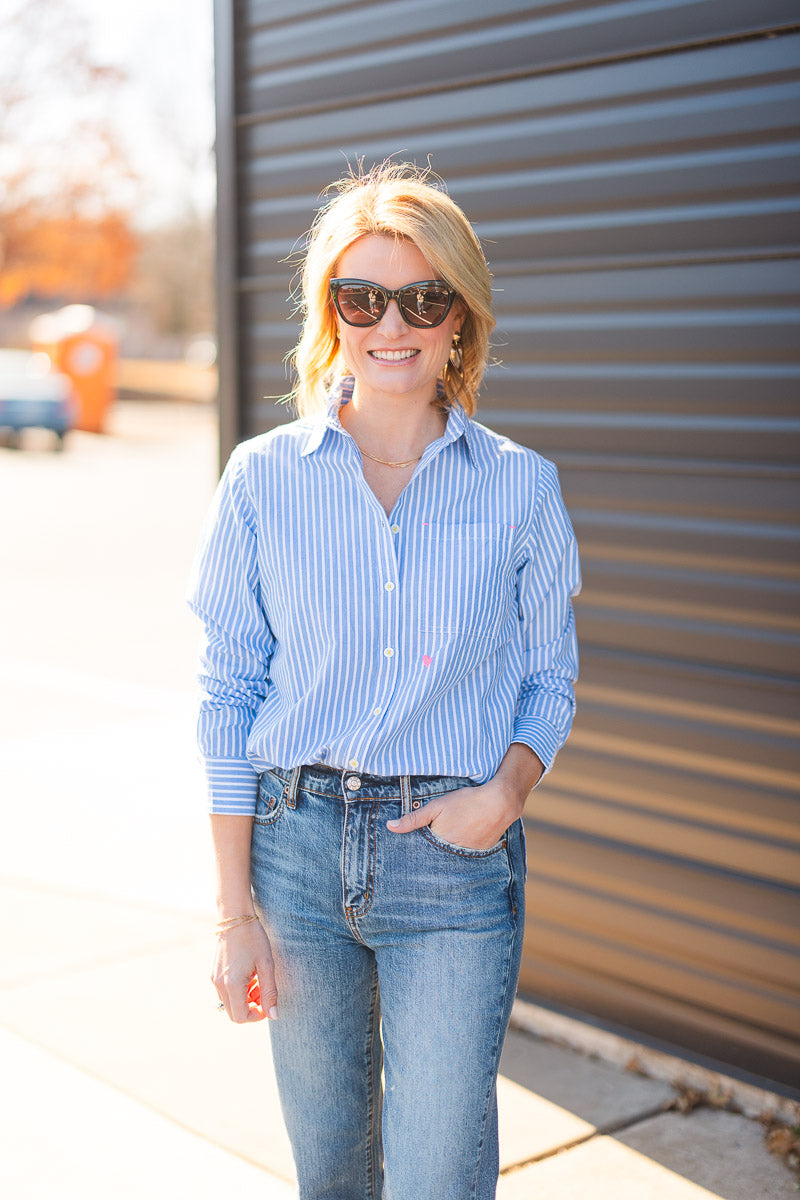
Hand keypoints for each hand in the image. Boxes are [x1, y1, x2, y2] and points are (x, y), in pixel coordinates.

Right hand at [212, 918, 277, 1023]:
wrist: (235, 917)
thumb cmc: (253, 938)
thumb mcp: (267, 964)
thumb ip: (270, 992)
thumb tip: (273, 1016)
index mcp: (232, 984)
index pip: (241, 1017)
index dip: (256, 1016)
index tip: (268, 1003)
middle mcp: (219, 985)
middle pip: (234, 1013)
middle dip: (251, 1008)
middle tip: (263, 991)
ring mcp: (214, 979)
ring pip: (229, 1003)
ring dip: (245, 1000)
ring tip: (257, 981)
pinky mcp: (213, 973)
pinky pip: (225, 992)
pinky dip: (237, 991)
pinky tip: (248, 975)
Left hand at [386, 744, 543, 849]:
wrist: (499, 803)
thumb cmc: (465, 802)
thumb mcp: (436, 807)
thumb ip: (413, 819)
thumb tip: (390, 827)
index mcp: (440, 844)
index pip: (422, 855)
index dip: (415, 854)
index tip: (407, 856)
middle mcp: (454, 855)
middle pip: (436, 860)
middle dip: (430, 858)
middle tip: (425, 854)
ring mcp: (468, 857)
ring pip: (451, 860)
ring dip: (446, 857)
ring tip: (444, 849)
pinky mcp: (480, 855)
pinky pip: (465, 858)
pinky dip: (460, 854)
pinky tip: (460, 844)